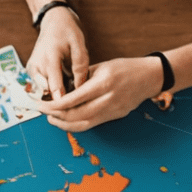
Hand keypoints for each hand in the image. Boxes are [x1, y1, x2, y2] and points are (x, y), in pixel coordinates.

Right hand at [26, 6, 86, 102]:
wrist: (52, 21)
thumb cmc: (67, 31)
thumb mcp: (79, 45)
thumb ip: (80, 67)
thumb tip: (80, 89)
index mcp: (49, 58)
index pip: (54, 86)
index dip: (63, 101)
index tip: (70, 113)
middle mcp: (36, 66)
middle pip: (47, 93)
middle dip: (61, 98)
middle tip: (77, 99)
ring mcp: (31, 70)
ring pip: (44, 93)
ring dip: (57, 94)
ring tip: (72, 88)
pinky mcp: (31, 73)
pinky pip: (41, 88)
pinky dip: (52, 89)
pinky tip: (65, 84)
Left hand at [44, 56, 164, 131]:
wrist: (150, 77)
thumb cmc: (125, 68)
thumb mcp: (101, 66)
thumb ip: (81, 78)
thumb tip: (60, 89)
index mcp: (103, 83)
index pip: (72, 100)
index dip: (54, 105)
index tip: (41, 104)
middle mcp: (107, 100)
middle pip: (75, 116)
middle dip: (55, 116)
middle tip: (43, 111)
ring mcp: (112, 111)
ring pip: (81, 124)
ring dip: (63, 123)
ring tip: (51, 118)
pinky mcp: (114, 117)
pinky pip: (90, 125)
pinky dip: (75, 124)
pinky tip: (66, 120)